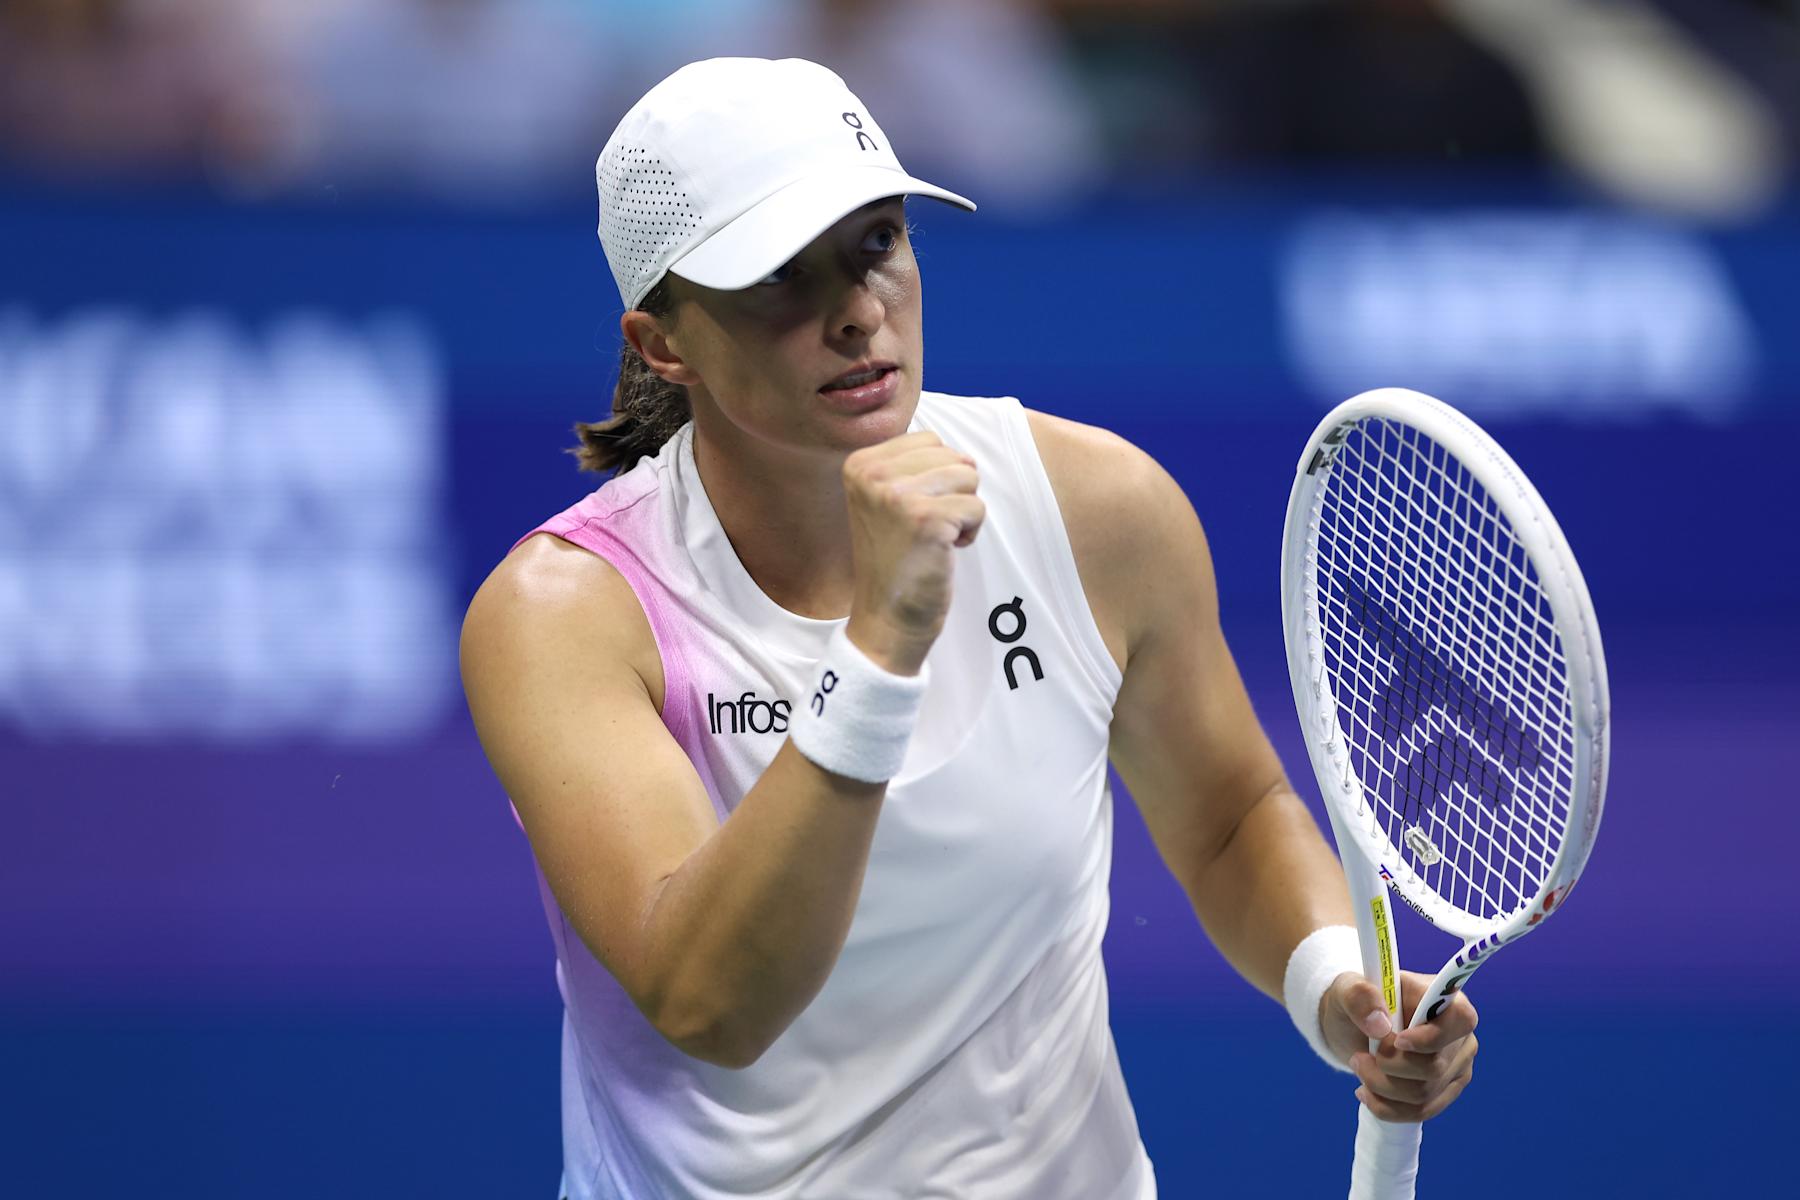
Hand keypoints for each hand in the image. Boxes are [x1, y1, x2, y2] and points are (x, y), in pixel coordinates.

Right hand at [841, 431, 984, 674]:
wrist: (886, 617)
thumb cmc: (896, 559)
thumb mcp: (886, 500)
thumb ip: (914, 467)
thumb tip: (967, 456)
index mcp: (859, 463)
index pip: (929, 439)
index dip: (935, 476)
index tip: (912, 511)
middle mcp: (872, 474)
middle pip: (952, 455)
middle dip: (953, 492)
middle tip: (925, 527)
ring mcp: (897, 496)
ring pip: (969, 477)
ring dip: (962, 511)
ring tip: (935, 537)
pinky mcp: (926, 520)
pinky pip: (977, 507)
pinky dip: (969, 532)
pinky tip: (943, 551)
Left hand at [1319, 970, 1478, 1123]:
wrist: (1353, 1028)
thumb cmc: (1356, 1003)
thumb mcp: (1346, 990)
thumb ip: (1359, 996)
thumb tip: (1379, 1025)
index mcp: (1445, 998)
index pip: (1459, 1020)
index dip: (1430, 1037)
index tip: (1396, 1041)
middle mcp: (1459, 1034)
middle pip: (1434, 1067)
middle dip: (1388, 1067)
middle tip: (1360, 1056)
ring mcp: (1456, 1065)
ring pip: (1424, 1093)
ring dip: (1381, 1086)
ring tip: (1360, 1068)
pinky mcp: (1445, 1090)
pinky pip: (1422, 1110)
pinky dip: (1388, 1107)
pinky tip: (1367, 1093)